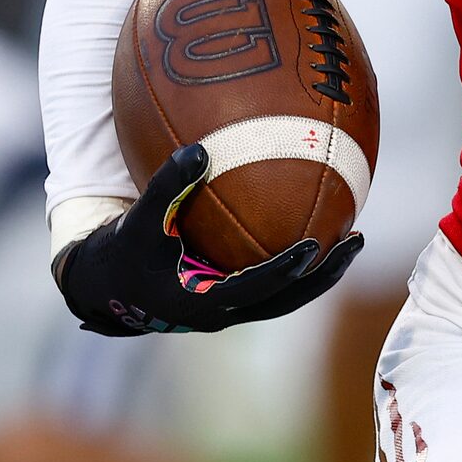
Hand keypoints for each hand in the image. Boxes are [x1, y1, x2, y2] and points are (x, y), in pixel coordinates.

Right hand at [53, 143, 363, 336]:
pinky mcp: (230, 301)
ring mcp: (229, 311)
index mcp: (201, 301)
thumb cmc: (123, 250)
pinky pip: (273, 287)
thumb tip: (201, 147)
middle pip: (286, 301)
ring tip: (352, 239)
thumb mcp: (139, 219)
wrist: (106, 286)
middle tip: (356, 242)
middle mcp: (222, 314)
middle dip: (323, 274)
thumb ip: (168, 185)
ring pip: (285, 298)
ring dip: (318, 274)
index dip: (285, 269)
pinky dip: (296, 265)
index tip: (315, 245)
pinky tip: (318, 231)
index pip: (255, 288)